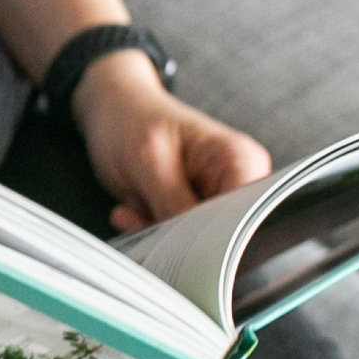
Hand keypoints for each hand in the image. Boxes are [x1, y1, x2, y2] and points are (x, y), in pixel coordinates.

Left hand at [73, 55, 271, 232]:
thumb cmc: (132, 120)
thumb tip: (192, 248)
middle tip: (144, 217)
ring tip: (134, 206)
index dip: (218, 242)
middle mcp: (234, 183)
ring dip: (158, 235)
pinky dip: (148, 233)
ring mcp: (212, 201)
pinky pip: (174, 243)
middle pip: (223, 238)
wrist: (111, 110)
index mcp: (241, 161)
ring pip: (195, 246)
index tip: (180, 241)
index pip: (247, 219)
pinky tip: (130, 210)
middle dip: (179, 240)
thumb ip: (174, 203)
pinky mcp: (189, 214)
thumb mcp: (149, 160)